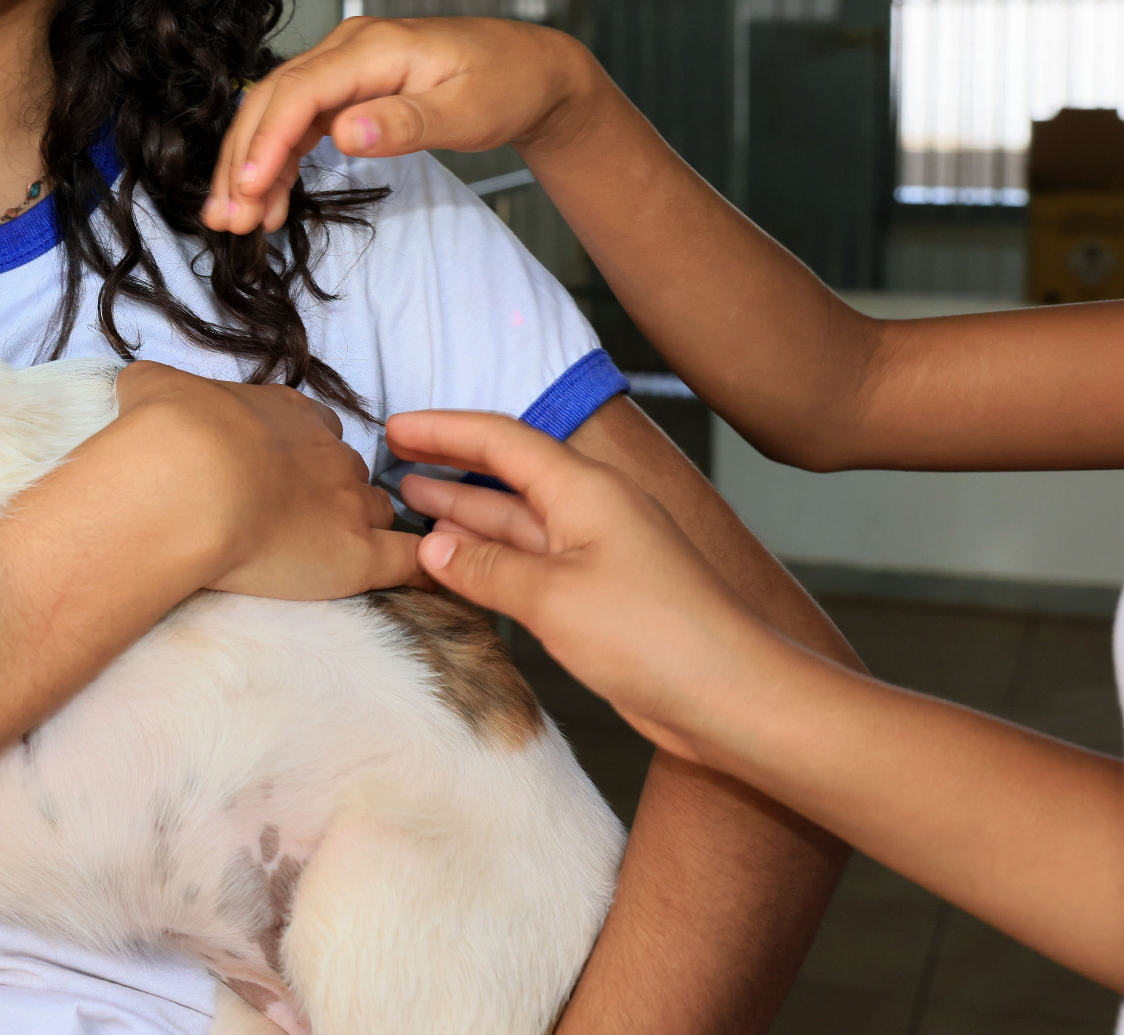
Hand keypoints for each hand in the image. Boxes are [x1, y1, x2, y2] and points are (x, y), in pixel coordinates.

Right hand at [112, 361, 418, 598]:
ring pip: (377, 509)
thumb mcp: (151, 386)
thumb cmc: (167, 431)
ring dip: (363, 525)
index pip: (313, 428)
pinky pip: (409, 559)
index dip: (300, 451)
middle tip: (294, 517)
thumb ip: (156, 385)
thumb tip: (142, 387)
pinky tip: (418, 574)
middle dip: (330, 490)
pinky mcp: (361, 555)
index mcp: (287, 413)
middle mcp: (328, 452)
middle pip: (347, 469)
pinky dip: (416, 564)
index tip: (276, 471)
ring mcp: (350, 503)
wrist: (188, 480)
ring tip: (335, 552)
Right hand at [206, 16, 598, 233]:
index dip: (267, 142)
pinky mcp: (345, 89)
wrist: (531, 69)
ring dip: (251, 165)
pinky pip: (297, 123)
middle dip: (241, 159)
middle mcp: (347, 49)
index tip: (247, 191)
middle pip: (271, 100)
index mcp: (373, 48)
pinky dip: (277, 162)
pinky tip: (269, 201)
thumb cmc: (507, 86)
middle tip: (223, 219)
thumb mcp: (468, 112)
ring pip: (275, 113)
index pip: (299, 93)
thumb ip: (406, 123)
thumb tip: (345, 135)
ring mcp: (343, 67)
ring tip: (234, 221)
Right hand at [392, 410, 783, 763]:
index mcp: (584, 489)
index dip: (443, 429)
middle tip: (391, 462)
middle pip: (508, 475)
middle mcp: (591, 510)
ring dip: (466, 514)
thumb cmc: (656, 636)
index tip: (395, 427)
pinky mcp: (600, 595)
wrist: (732, 695)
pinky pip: (533, 562)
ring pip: (517, 522)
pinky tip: (458, 564)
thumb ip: (487, 569)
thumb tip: (435, 549)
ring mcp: (597, 553)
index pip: (501, 439)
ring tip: (410, 503)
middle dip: (450, 466)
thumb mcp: (553, 598)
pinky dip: (492, 558)